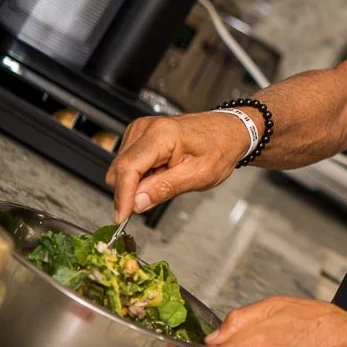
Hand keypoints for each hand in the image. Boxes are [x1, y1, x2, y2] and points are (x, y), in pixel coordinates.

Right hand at [106, 112, 252, 222]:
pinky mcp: (139, 136)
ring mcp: (140, 130)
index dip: (122, 197)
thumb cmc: (220, 148)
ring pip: (120, 168)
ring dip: (137, 182)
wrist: (228, 132)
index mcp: (161, 134)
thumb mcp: (198, 175)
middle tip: (160, 193)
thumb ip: (165, 189)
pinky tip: (161, 171)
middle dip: (132, 190)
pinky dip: (140, 174)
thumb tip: (137, 203)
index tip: (122, 217)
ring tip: (167, 176)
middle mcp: (146, 128)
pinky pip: (127, 163)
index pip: (127, 168)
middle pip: (119, 169)